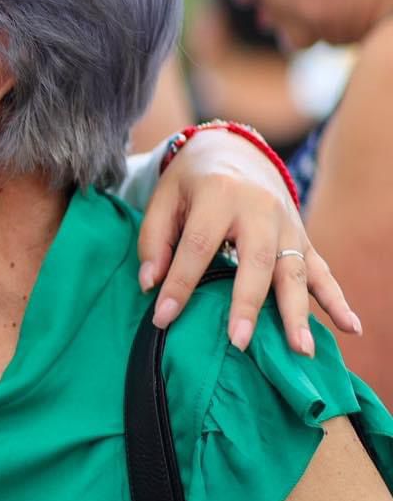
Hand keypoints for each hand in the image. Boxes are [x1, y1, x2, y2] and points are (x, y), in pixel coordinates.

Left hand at [137, 130, 360, 353]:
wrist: (235, 151)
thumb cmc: (192, 182)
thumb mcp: (164, 198)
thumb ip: (154, 239)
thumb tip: (150, 284)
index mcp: (219, 194)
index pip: (197, 246)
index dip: (179, 284)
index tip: (163, 318)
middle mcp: (260, 209)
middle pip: (255, 260)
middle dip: (247, 304)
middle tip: (238, 342)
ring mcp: (287, 224)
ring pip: (294, 271)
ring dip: (297, 312)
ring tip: (300, 349)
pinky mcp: (303, 237)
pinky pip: (322, 271)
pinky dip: (337, 300)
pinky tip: (351, 328)